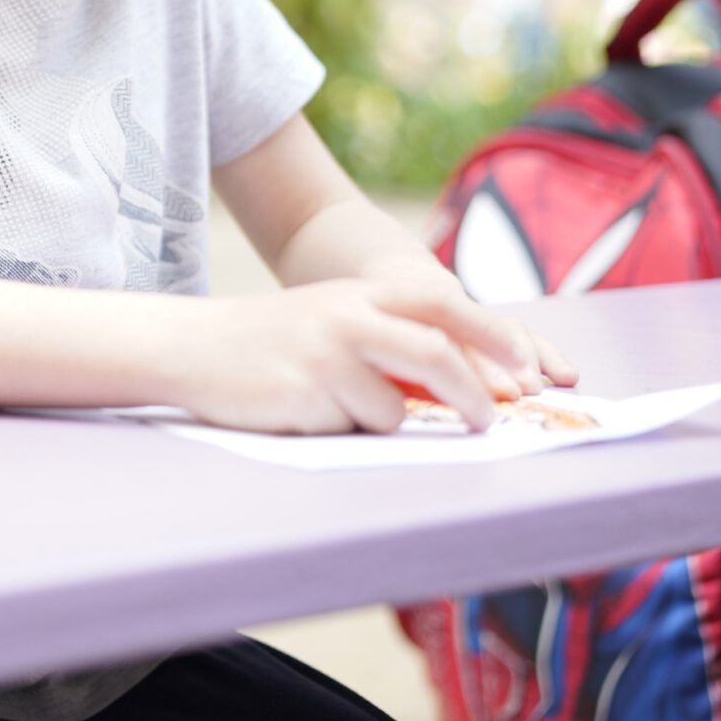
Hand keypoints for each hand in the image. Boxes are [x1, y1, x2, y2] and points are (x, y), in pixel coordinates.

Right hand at [176, 275, 573, 435]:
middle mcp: (348, 315)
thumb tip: (463, 384)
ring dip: (384, 420)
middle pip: (438, 354)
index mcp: (359, 291)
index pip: (443, 305)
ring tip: (338, 407)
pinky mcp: (307, 394)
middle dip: (475, 394)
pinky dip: (346, 429)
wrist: (191, 346)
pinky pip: (355, 428)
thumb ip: (387, 338)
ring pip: (397, 407)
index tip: (528, 370)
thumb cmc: (271, 340)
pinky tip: (307, 411)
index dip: (493, 336)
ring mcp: (327, 354)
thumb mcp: (331, 318)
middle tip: (489, 422)